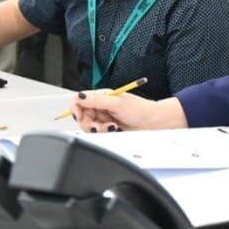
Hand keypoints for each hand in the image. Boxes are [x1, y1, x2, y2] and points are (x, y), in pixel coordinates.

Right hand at [69, 92, 187, 132]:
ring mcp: (104, 117)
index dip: (75, 107)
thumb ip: (98, 101)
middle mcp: (100, 106)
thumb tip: (81, 97)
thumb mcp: (118, 103)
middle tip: (100, 126)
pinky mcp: (108, 127)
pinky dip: (105, 132)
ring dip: (99, 129)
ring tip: (113, 127)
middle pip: (81, 115)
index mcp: (101, 96)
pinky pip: (98, 132)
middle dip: (89, 123)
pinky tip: (116, 130)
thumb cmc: (140, 109)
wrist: (153, 122)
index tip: (79, 115)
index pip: (79, 99)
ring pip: (89, 125)